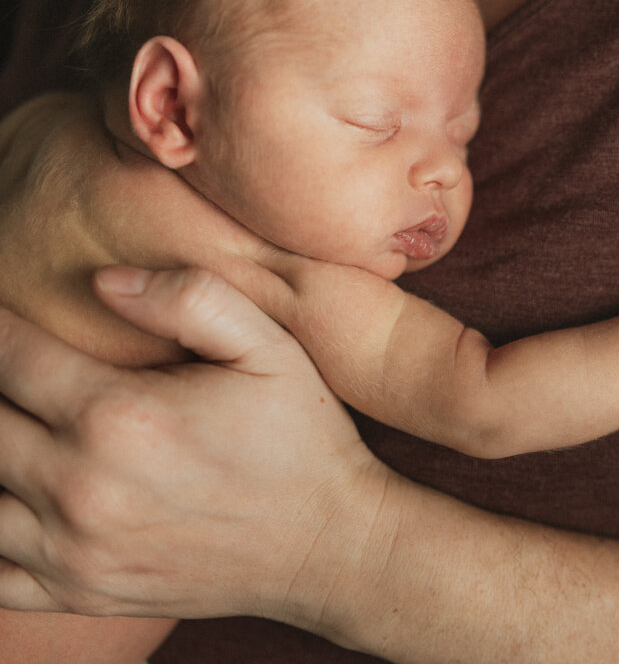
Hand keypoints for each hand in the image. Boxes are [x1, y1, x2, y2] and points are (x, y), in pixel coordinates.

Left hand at [0, 266, 386, 624]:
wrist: (331, 544)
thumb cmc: (303, 439)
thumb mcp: (270, 348)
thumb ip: (190, 297)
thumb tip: (104, 281)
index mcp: (119, 415)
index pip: (8, 355)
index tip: (3, 314)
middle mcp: (81, 486)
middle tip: (17, 370)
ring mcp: (75, 550)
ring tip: (20, 426)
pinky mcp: (83, 591)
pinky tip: (18, 500)